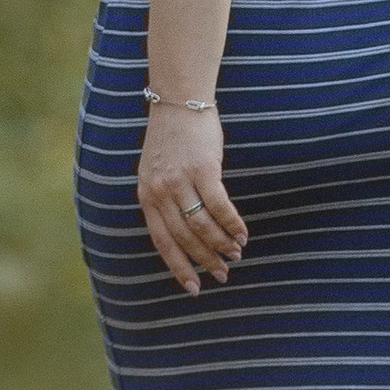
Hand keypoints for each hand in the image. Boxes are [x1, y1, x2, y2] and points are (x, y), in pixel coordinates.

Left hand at [137, 106, 245, 294]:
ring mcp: (180, 181)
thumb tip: (184, 233)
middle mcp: (160, 192)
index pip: (162, 242)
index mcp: (146, 196)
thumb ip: (164, 200)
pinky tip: (242, 234)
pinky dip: (232, 224)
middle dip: (206, 261)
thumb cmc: (172, 139)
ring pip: (202, 226)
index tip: (194, 288)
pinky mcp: (203, 169)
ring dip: (222, 244)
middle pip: (185, 238)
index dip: (179, 267)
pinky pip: (219, 206)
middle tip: (224, 274)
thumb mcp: (156, 172)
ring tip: (236, 253)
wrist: (178, 102)